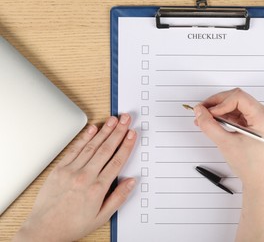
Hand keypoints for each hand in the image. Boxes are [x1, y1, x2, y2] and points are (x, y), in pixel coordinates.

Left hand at [14, 114, 136, 241]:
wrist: (45, 229)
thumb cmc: (72, 225)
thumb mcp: (102, 217)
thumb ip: (118, 197)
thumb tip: (131, 182)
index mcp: (98, 188)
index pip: (117, 161)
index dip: (126, 145)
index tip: (132, 134)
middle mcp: (85, 176)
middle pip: (106, 149)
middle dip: (118, 132)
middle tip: (126, 119)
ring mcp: (71, 171)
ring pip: (92, 146)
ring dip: (104, 131)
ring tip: (114, 120)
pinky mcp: (59, 169)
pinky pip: (74, 149)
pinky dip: (84, 137)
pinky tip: (93, 128)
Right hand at [194, 88, 263, 241]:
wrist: (259, 180)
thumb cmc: (251, 165)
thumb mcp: (226, 144)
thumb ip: (209, 126)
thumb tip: (200, 112)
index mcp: (262, 117)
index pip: (238, 97)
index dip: (220, 102)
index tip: (207, 112)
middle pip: (236, 98)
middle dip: (217, 104)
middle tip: (202, 111)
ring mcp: (259, 119)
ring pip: (235, 105)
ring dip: (219, 110)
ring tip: (205, 118)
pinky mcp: (254, 124)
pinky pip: (236, 114)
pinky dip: (224, 116)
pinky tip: (213, 122)